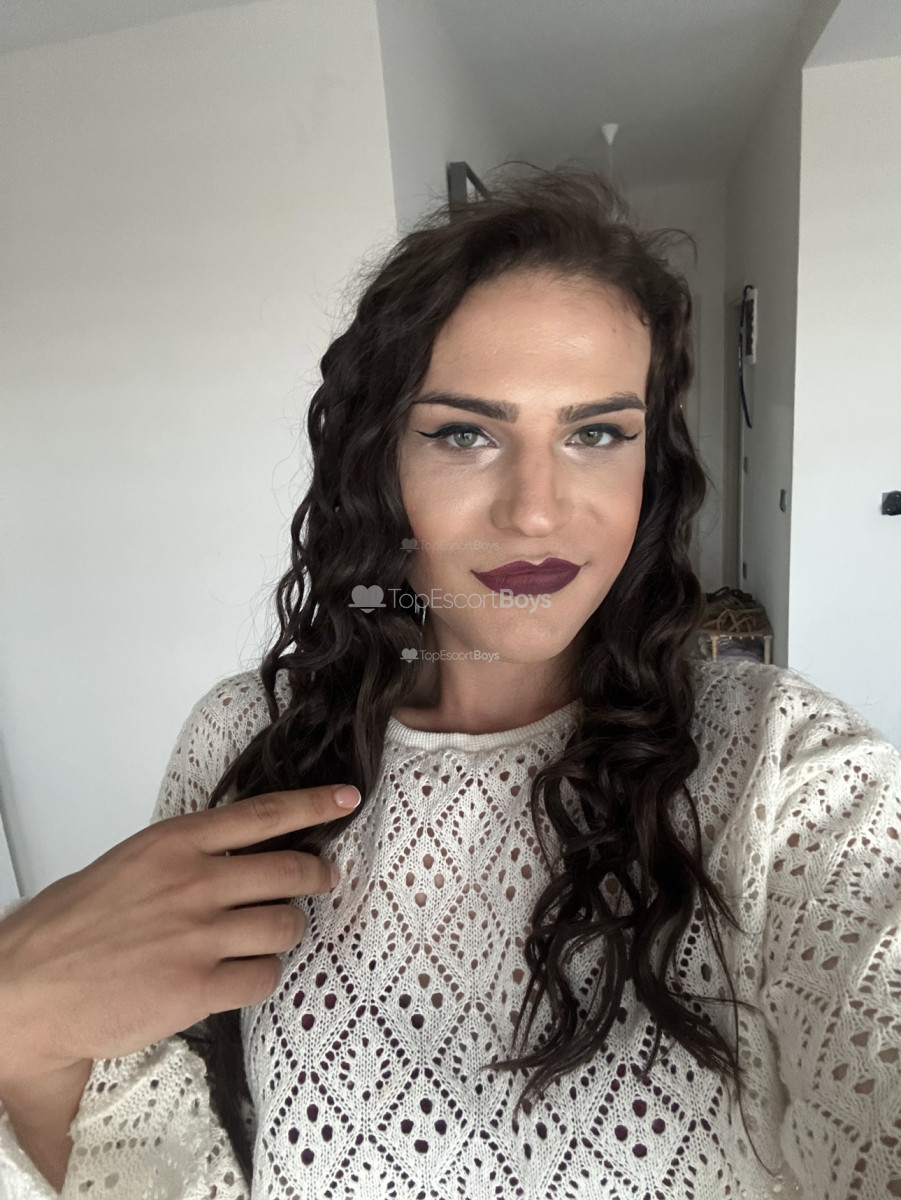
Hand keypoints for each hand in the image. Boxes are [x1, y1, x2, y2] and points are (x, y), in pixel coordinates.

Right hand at [0, 783, 360, 1082]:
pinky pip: (263, 977)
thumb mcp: (132, 864)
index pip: (264, 814)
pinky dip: (261, 976)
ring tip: (270, 936)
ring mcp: (199, 936)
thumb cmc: (71, 926)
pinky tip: (241, 976)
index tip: (346, 799)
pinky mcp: (198, 987)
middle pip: (290, 872)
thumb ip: (186, 858)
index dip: (314, 805)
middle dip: (316, 878)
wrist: (28, 987)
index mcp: (175, 843)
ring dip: (286, 932)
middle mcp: (194, 882)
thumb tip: (237, 859)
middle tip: (323, 881)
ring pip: (285, 926)